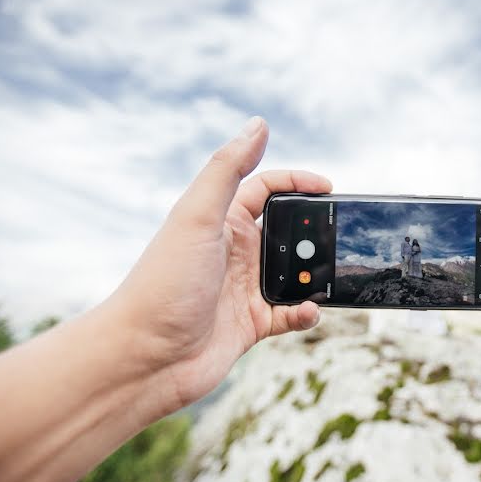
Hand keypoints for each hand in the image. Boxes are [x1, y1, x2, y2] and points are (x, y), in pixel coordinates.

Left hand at [106, 117, 330, 411]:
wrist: (143, 357)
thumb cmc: (164, 284)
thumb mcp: (196, 217)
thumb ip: (228, 170)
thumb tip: (258, 124)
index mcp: (222, 221)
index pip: (266, 188)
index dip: (298, 182)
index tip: (329, 188)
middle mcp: (235, 252)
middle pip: (288, 230)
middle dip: (315, 231)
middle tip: (336, 236)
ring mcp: (244, 288)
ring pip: (295, 272)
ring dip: (314, 274)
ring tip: (325, 276)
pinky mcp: (252, 324)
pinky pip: (291, 313)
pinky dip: (306, 312)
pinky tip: (308, 311)